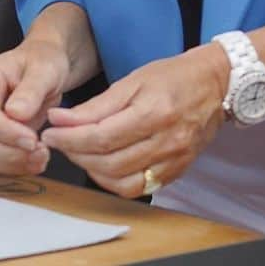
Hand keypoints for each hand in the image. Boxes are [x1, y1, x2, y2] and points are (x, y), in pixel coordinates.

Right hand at [0, 38, 71, 175]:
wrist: (41, 69)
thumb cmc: (42, 64)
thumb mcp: (44, 70)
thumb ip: (31, 90)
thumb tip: (15, 114)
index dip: (5, 133)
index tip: (33, 141)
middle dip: (10, 153)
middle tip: (42, 154)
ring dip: (11, 164)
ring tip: (41, 158)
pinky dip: (11, 168)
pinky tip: (33, 162)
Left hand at [40, 44, 230, 196]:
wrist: (214, 86)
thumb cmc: (171, 77)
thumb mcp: (132, 80)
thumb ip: (97, 105)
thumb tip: (62, 119)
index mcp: (153, 112)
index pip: (102, 136)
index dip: (70, 137)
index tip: (50, 131)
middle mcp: (166, 142)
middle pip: (110, 161)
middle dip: (75, 153)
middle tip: (57, 141)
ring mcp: (174, 161)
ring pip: (122, 181)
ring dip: (91, 170)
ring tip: (75, 151)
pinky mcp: (176, 172)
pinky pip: (139, 188)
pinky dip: (113, 181)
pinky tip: (99, 165)